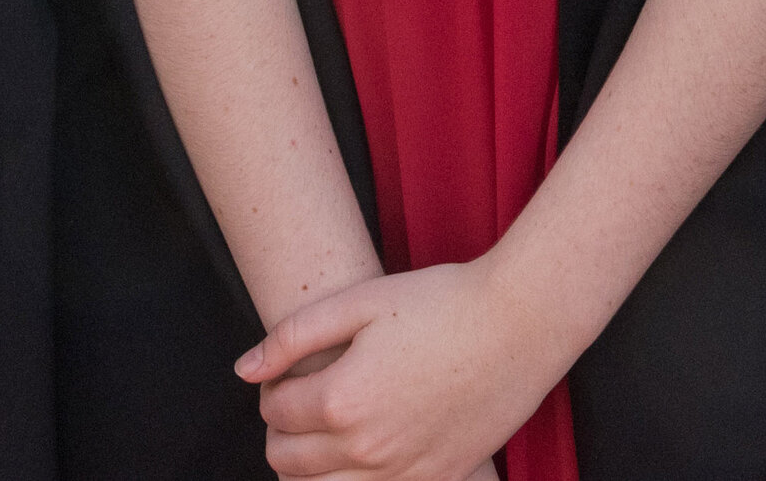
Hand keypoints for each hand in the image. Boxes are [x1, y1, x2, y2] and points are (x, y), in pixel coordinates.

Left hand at [242, 260, 565, 480]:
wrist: (520, 324)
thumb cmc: (442, 302)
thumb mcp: (360, 302)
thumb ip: (292, 336)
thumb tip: (245, 370)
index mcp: (342, 400)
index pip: (275, 413)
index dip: (272, 390)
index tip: (289, 373)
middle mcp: (368, 448)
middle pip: (289, 462)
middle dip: (282, 432)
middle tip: (302, 401)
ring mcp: (404, 472)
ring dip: (310, 467)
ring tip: (327, 431)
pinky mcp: (436, 479)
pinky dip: (355, 480)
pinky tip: (366, 450)